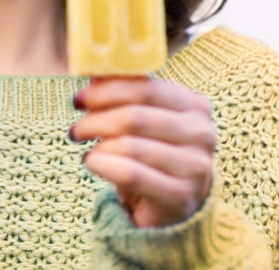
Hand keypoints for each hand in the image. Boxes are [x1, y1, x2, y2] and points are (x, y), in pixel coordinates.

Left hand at [70, 77, 215, 228]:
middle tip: (77, 128)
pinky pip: (130, 174)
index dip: (106, 91)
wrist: (171, 206)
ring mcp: (195, 167)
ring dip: (97, 145)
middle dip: (96, 120)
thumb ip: (126, 94)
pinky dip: (102, 165)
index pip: (145, 88)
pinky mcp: (180, 196)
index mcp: (195, 106)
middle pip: (134, 117)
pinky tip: (92, 162)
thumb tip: (94, 72)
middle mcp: (202, 134)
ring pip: (130, 146)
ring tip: (85, 148)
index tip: (80, 99)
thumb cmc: (153, 154)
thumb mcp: (145, 120)